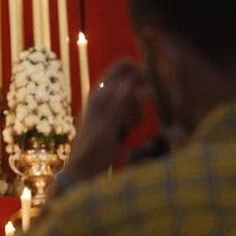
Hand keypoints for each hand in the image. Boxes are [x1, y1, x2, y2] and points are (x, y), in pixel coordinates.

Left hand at [66, 58, 147, 182]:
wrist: (84, 169)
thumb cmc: (93, 150)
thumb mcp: (108, 126)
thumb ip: (120, 104)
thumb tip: (132, 83)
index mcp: (100, 92)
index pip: (123, 66)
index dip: (139, 70)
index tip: (151, 87)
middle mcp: (104, 95)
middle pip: (132, 80)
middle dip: (141, 92)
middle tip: (140, 111)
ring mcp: (110, 107)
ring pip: (135, 97)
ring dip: (138, 108)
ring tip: (127, 126)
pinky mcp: (116, 119)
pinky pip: (134, 111)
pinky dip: (136, 118)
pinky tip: (128, 131)